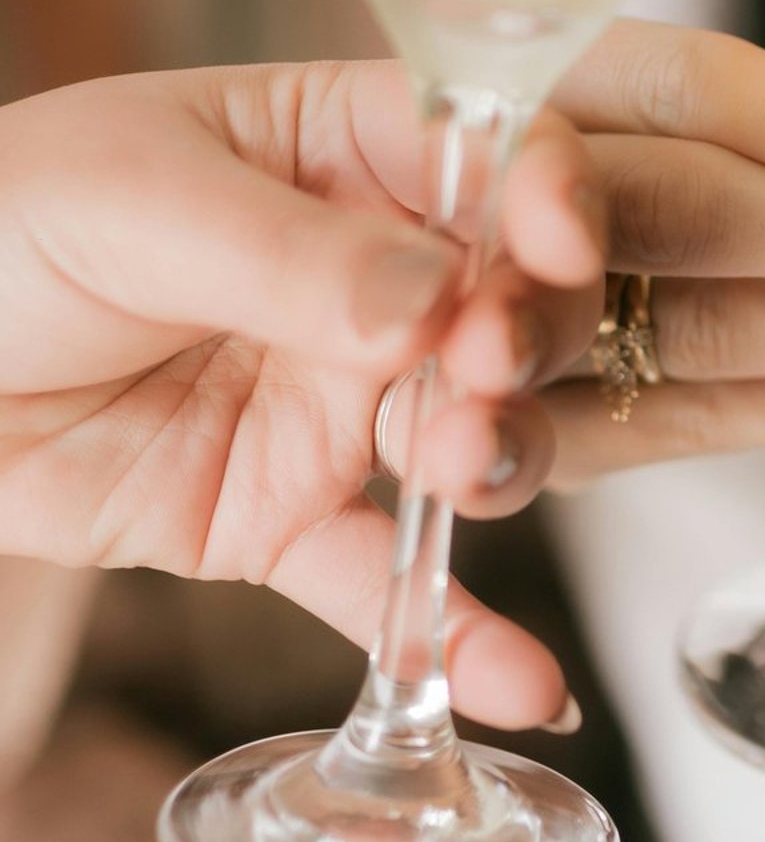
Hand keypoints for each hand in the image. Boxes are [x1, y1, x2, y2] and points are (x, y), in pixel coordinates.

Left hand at [0, 61, 603, 724]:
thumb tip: (432, 298)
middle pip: (511, 305)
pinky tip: (521, 689)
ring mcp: (335, 404)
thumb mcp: (131, 204)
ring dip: (498, 460)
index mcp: (339, 153)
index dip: (546, 195)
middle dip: (524, 339)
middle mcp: (369, 279)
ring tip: (464, 472)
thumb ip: (287, 254)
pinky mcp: (285, 519)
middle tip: (482, 368)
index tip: (555, 245)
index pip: (491, 156)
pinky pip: (383, 583)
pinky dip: (450, 638)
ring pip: (471, 441)